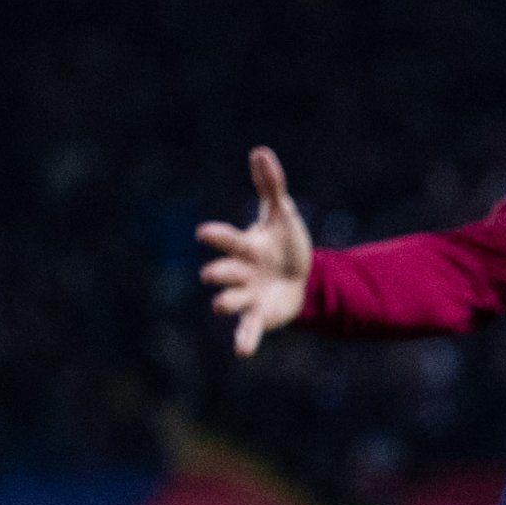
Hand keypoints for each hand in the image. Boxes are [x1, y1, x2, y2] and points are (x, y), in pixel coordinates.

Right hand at [195, 147, 313, 359]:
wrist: (301, 277)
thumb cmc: (284, 244)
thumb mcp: (282, 215)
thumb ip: (271, 186)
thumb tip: (260, 151)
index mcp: (244, 246)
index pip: (227, 239)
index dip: (216, 236)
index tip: (204, 233)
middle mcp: (240, 271)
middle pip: (223, 271)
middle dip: (218, 272)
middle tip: (210, 273)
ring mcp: (247, 295)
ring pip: (230, 300)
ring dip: (225, 301)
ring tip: (219, 304)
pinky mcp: (259, 316)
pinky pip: (248, 329)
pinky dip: (244, 340)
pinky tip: (241, 353)